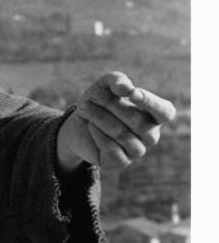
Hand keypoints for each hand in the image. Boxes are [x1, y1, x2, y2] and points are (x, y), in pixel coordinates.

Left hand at [56, 71, 175, 172]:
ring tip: (87, 110)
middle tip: (94, 98)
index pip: (165, 112)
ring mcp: (137, 150)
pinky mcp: (120, 162)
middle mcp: (151, 135)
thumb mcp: (104, 85)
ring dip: (102, 119)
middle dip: (113, 106)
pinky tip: (91, 127)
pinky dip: (98, 135)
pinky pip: (112, 150)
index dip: (151, 103)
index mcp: (154, 115)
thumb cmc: (99, 101)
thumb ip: (117, 80)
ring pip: (125, 137)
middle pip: (140, 123)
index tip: (132, 94)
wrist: (78, 123)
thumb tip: (128, 89)